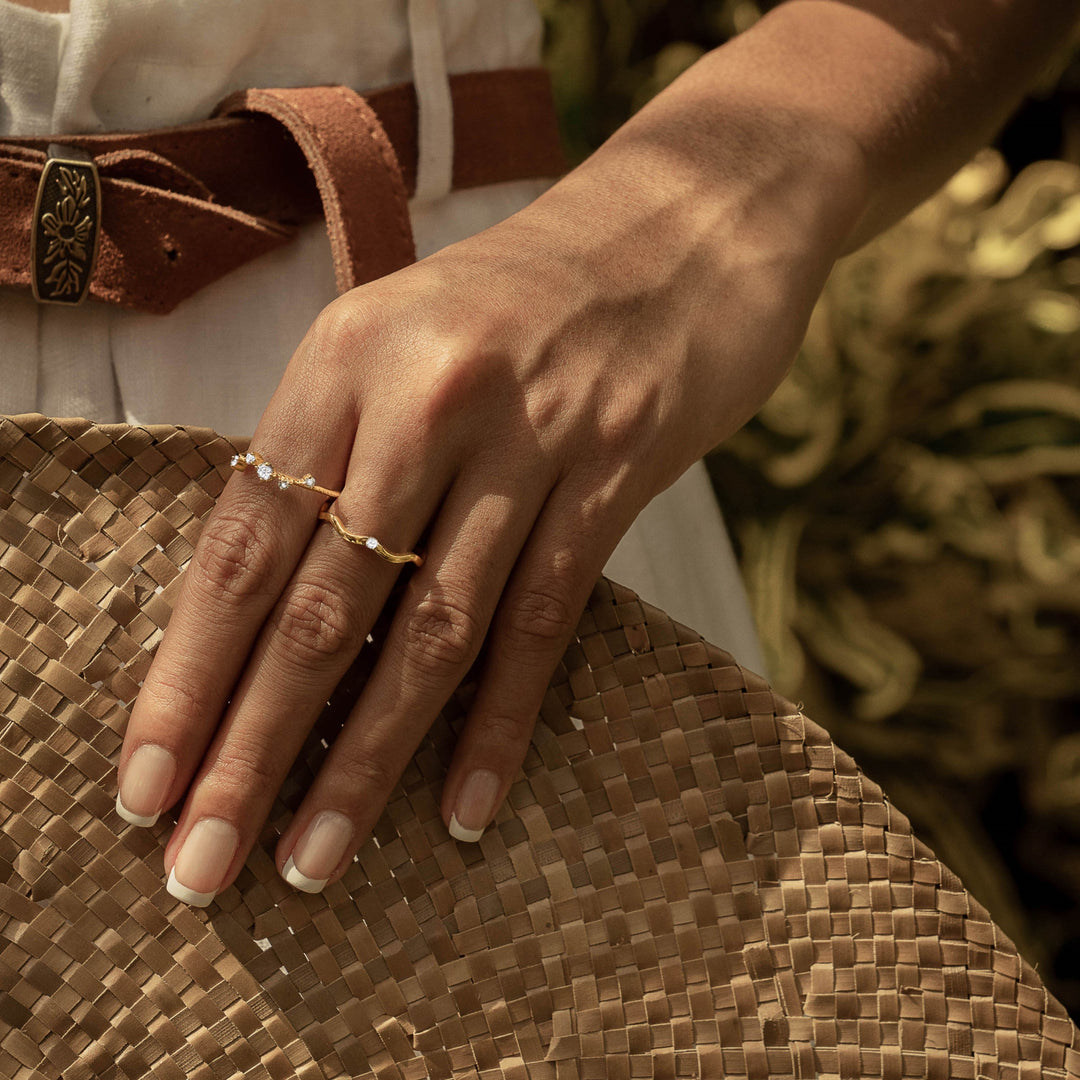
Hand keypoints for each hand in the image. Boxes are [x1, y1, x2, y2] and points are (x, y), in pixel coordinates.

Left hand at [114, 88, 862, 903]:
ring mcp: (527, 436)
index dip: (189, 675)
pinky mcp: (614, 470)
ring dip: (365, 759)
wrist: (680, 228)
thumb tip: (264, 613)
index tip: (148, 786)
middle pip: (322, 604)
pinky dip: (500, 723)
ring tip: (311, 862)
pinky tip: (463, 809)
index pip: (241, 545)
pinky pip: (543, 620)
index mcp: (344, 359)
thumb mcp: (402, 347)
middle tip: (200, 867)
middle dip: (252, 746)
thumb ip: (337, 458)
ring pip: (430, 629)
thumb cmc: (523, 302)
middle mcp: (425, 395)